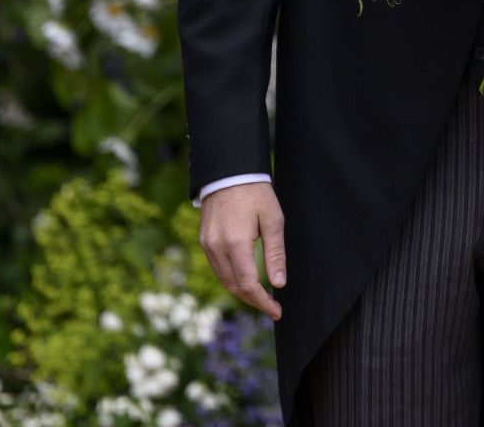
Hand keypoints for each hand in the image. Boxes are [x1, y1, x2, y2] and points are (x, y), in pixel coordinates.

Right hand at [199, 183, 285, 320]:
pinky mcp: (204, 241)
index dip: (263, 302)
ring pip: (224, 280)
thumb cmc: (255, 193)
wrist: (229, 172)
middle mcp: (216, 247)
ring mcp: (207, 245)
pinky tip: (245, 280)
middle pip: (234, 287)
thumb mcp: (273, 220)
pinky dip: (231, 279)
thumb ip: (275, 253)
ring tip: (261, 297)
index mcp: (235, 243)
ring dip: (242, 292)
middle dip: (254, 301)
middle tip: (272, 307)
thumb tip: (278, 283)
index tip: (277, 311)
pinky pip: (217, 268)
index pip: (248, 285)